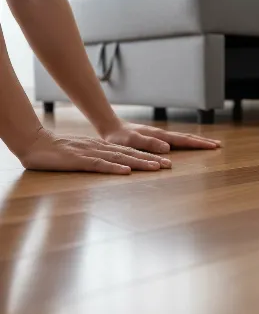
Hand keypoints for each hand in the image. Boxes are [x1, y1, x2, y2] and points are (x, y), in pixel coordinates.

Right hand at [20, 128, 171, 174]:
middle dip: (150, 159)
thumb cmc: (58, 152)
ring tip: (156, 167)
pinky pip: (99, 164)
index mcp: (102, 147)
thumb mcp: (82, 155)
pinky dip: (114, 168)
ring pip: (119, 158)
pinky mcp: (78, 160)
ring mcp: (90, 153)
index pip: (128, 152)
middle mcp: (100, 148)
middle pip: (129, 154)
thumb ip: (96, 160)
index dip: (147, 156)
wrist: (34, 143)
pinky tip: (126, 171)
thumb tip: (113, 167)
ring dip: (139, 163)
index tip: (163, 162)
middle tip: (169, 165)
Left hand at [102, 121, 220, 153]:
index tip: (213, 146)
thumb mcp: (131, 141)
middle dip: (203, 141)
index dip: (199, 143)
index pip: (184, 140)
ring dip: (196, 141)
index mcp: (159, 136)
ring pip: (182, 138)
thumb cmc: (119, 137)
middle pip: (187, 137)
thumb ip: (148, 145)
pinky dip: (186, 141)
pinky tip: (187, 144)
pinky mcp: (156, 138)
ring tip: (208, 144)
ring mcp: (160, 135)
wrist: (111, 127)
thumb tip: (168, 149)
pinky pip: (176, 140)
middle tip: (218, 145)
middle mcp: (162, 135)